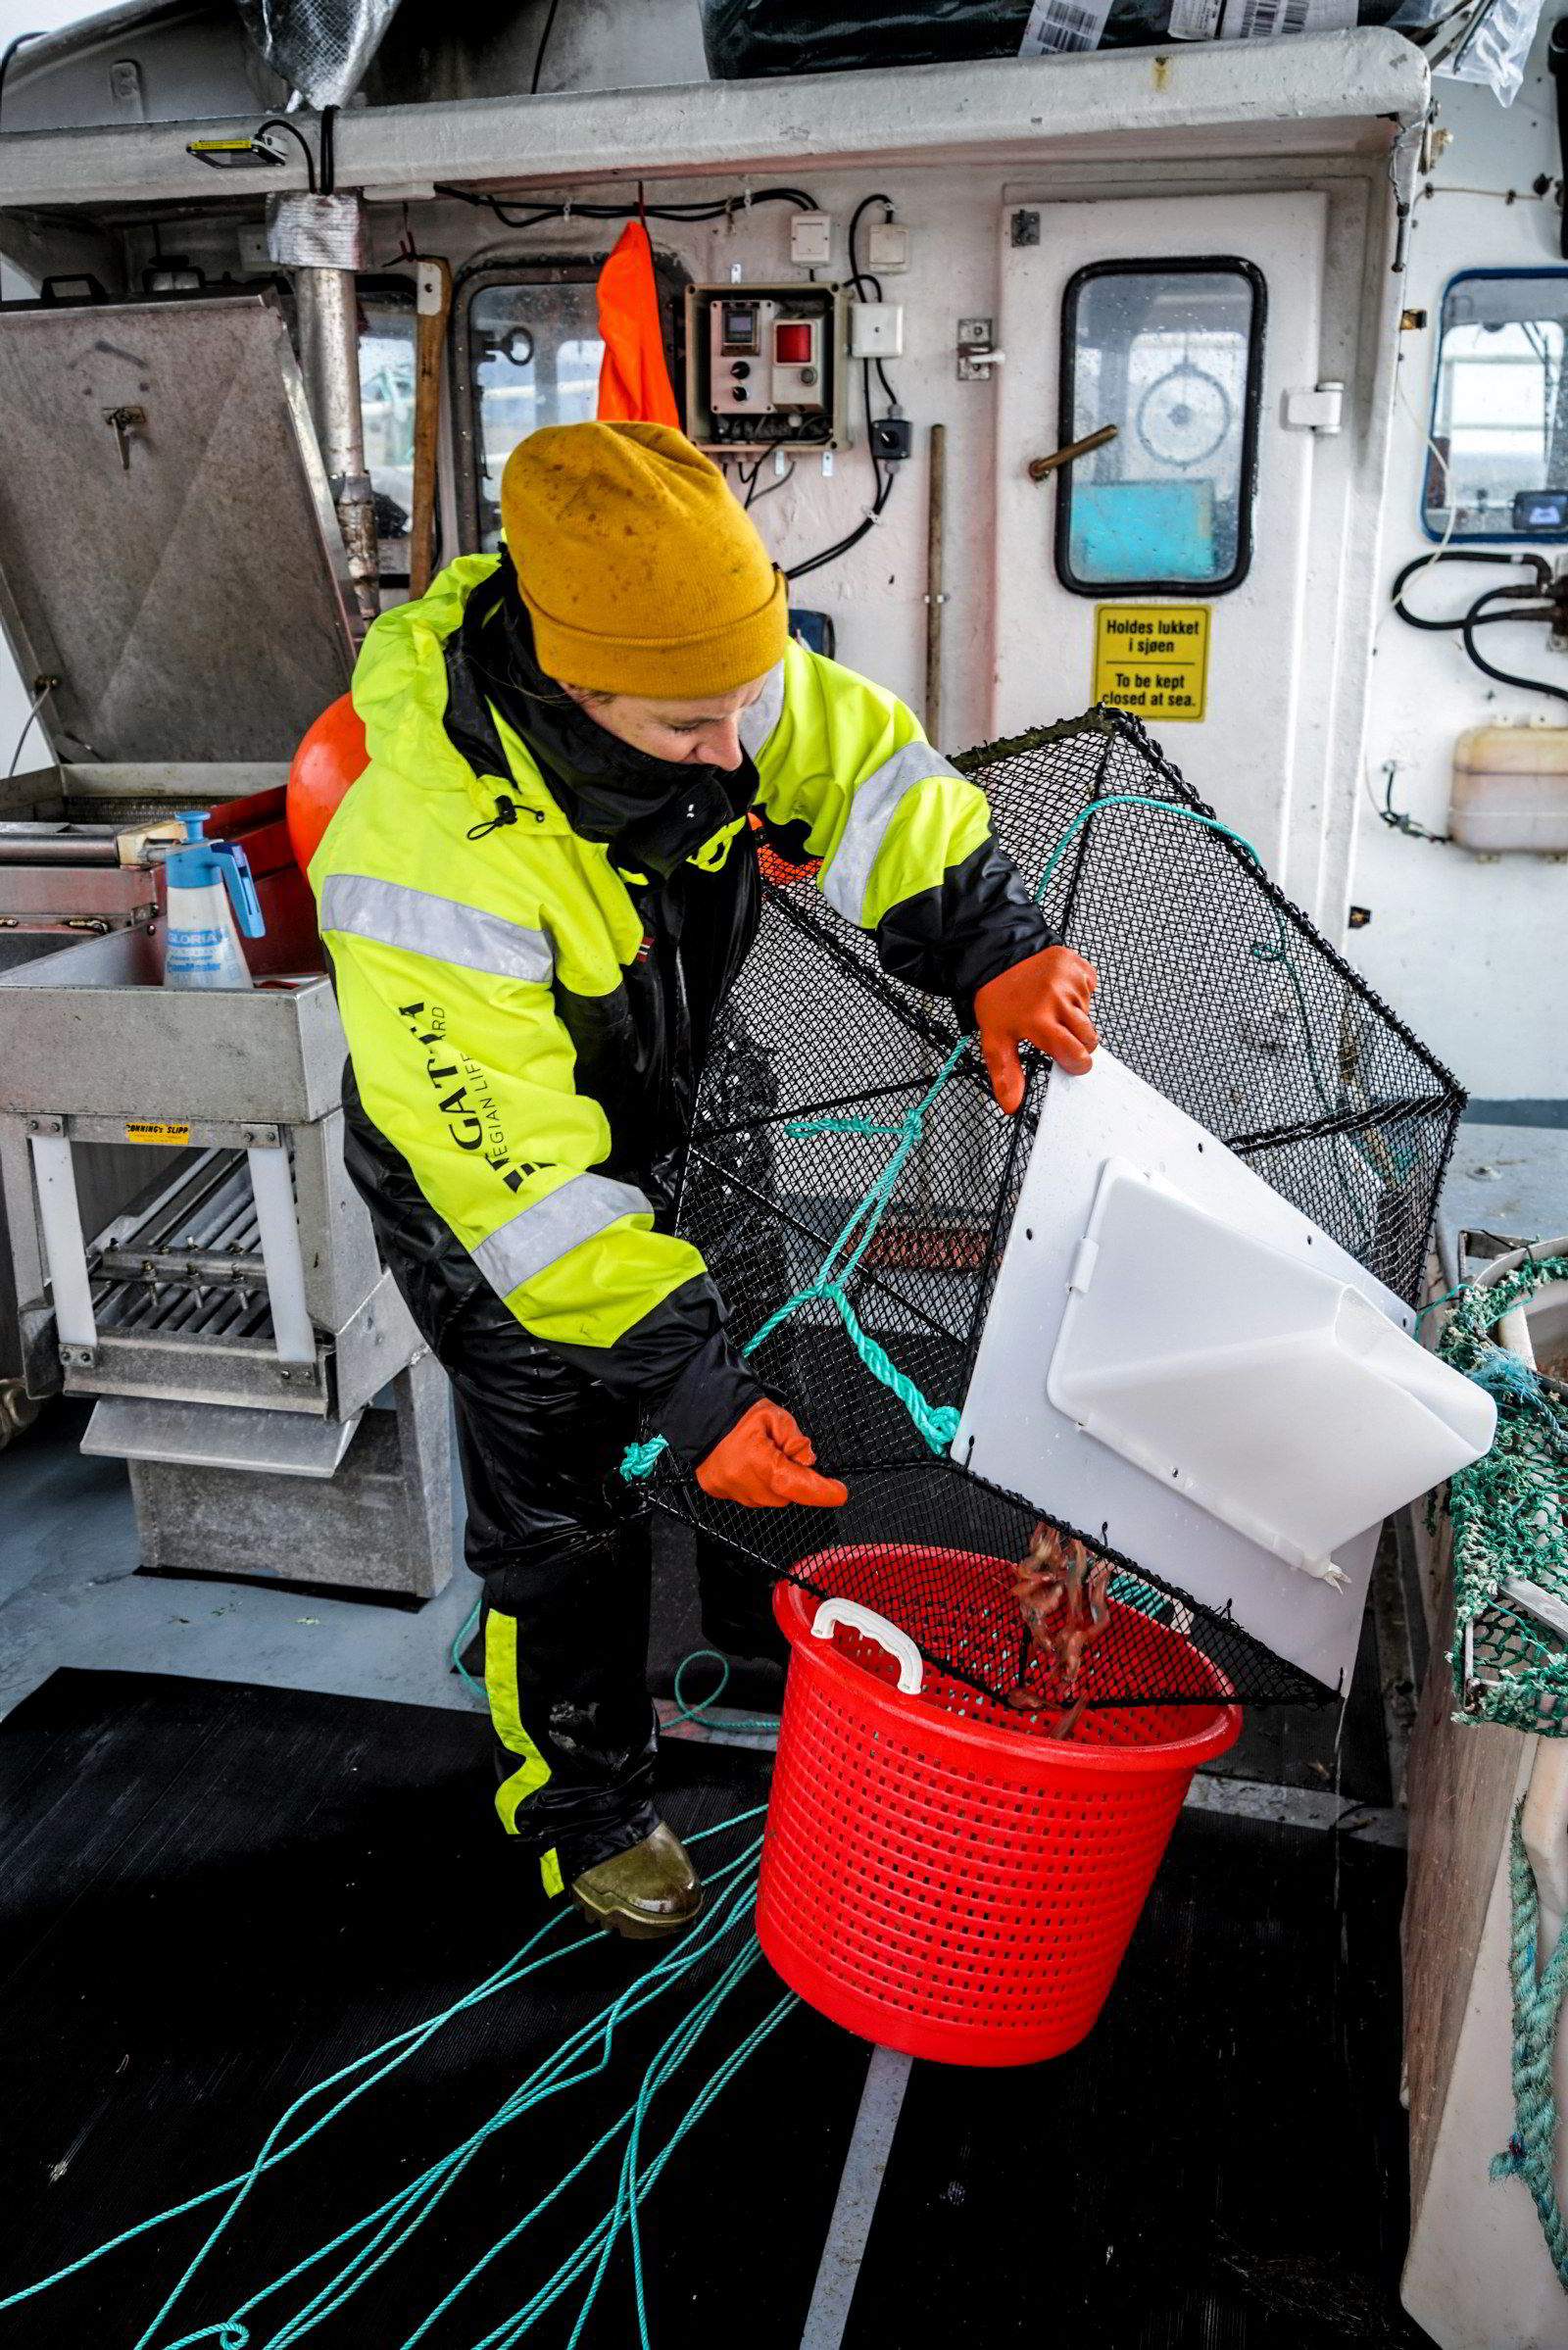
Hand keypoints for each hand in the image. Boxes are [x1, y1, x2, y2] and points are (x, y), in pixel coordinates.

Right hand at [695, 1399, 848, 1509]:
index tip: (840, 1493)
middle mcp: (744, 1483)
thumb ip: (797, 1441)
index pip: (800, 1487)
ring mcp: (729, 1490)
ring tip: (761, 1454)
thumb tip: (808, 1462)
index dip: (823, 1493)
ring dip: (773, 1482)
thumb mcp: (777, 1417)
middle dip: (793, 1478)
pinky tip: (747, 1463)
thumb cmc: (738, 1411)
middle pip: (786, 1495)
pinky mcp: (718, 1491)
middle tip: (784, 1453)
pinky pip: (749, 1495)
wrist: (699, 1409)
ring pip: (768, 1498)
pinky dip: (755, 1483)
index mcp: (760, 1462)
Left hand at [974, 944, 1098, 1111]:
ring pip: (1090, 1015)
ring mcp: (1071, 980)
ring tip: (1052, 1008)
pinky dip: (1078, 994)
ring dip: (1075, 1016)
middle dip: (1077, 1041)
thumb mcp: (995, 1039)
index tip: (1069, 1060)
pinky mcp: (1079, 966)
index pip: (1076, 1054)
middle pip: (1089, 1038)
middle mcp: (1058, 999)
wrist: (997, 960)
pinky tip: (1059, 991)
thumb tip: (1013, 1104)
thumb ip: (1007, 1073)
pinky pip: (1090, 990)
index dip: (1076, 1063)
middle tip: (1056, 1032)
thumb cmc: (998, 999)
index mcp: (1039, 1020)